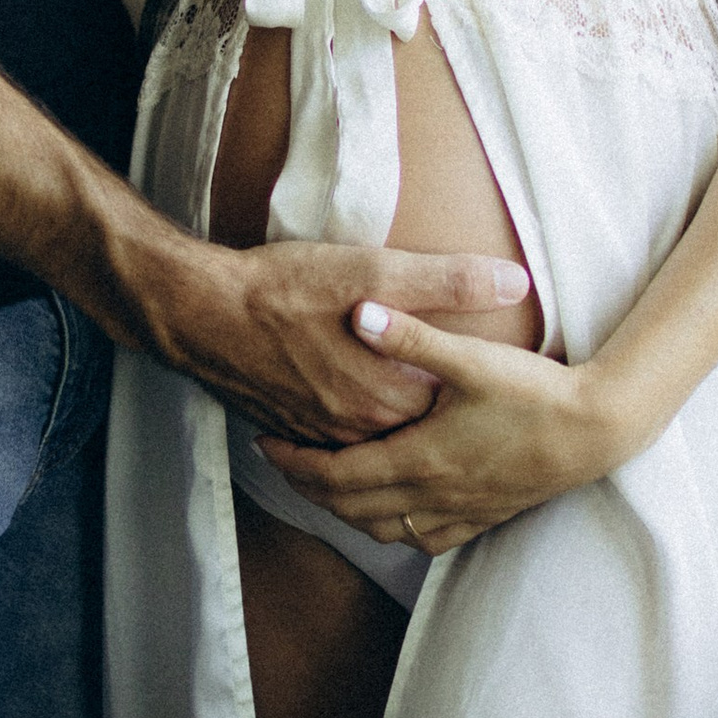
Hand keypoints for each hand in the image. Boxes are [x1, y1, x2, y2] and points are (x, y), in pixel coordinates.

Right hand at [149, 241, 532, 450]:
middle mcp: (360, 429)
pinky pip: (340, 446)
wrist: (203, 312)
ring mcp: (324, 436)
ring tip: (430, 420)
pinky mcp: (294, 430)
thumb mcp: (376, 271)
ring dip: (401, 433)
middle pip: (419, 435)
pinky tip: (367, 412)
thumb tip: (514, 282)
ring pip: (378, 445)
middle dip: (444, 424)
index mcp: (390, 397)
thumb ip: (448, 282)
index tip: (505, 386)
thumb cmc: (289, 287)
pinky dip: (360, 436)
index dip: (480, 399)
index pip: (456, 413)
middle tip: (477, 412)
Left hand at [251, 304, 647, 550]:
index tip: (265, 443)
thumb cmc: (535, 393)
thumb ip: (413, 337)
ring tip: (323, 483)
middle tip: (280, 462)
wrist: (595, 433)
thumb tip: (359, 312)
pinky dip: (392, 530)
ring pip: (381, 529)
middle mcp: (431, 495)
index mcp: (419, 458)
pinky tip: (388, 513)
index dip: (293, 463)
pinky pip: (422, 540)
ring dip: (344, 511)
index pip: (335, 475)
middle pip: (349, 507)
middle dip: (308, 488)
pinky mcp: (483, 518)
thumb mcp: (471, 359)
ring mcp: (457, 513)